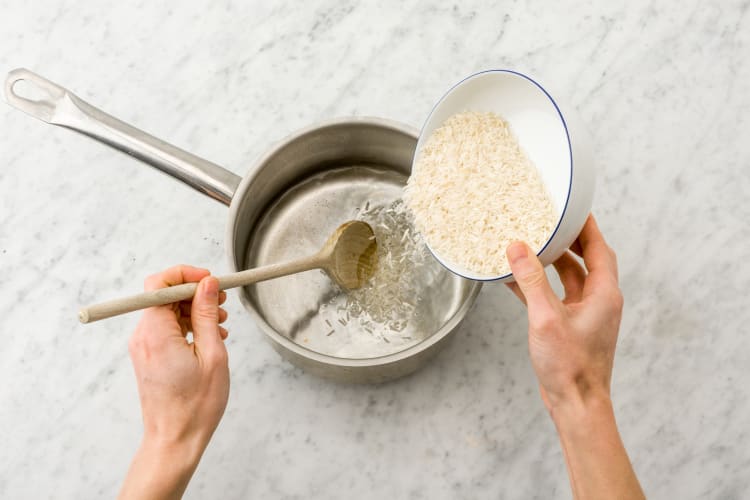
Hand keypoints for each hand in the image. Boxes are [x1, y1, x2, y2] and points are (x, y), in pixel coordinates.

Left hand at [119, 265, 229, 499]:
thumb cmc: (195, 406)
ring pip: (167, 311)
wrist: (175, 440)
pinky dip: (188, 326)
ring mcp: (143, 346)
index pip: (159, 283)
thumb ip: (207, 314)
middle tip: (223, 302)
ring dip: (194, 310)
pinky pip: (166, 328)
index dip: (185, 274)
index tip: (210, 281)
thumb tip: (207, 284)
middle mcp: (142, 336)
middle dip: (194, 293)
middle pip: (164, 295)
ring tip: (221, 325)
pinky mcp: (148, 355)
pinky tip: (210, 338)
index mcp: (155, 333)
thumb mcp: (212, 354)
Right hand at [506, 215, 621, 412]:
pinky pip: (555, 297)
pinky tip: (515, 280)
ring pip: (568, 278)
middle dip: (566, 240)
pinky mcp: (570, 327)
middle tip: (547, 220)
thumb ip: (531, 281)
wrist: (576, 404)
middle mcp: (599, 301)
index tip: (573, 207)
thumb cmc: (570, 366)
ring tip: (528, 245)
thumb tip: (517, 248)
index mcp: (604, 294)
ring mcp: (585, 314)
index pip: (599, 248)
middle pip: (585, 259)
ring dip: (549, 263)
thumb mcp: (546, 318)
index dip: (587, 226)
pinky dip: (538, 286)